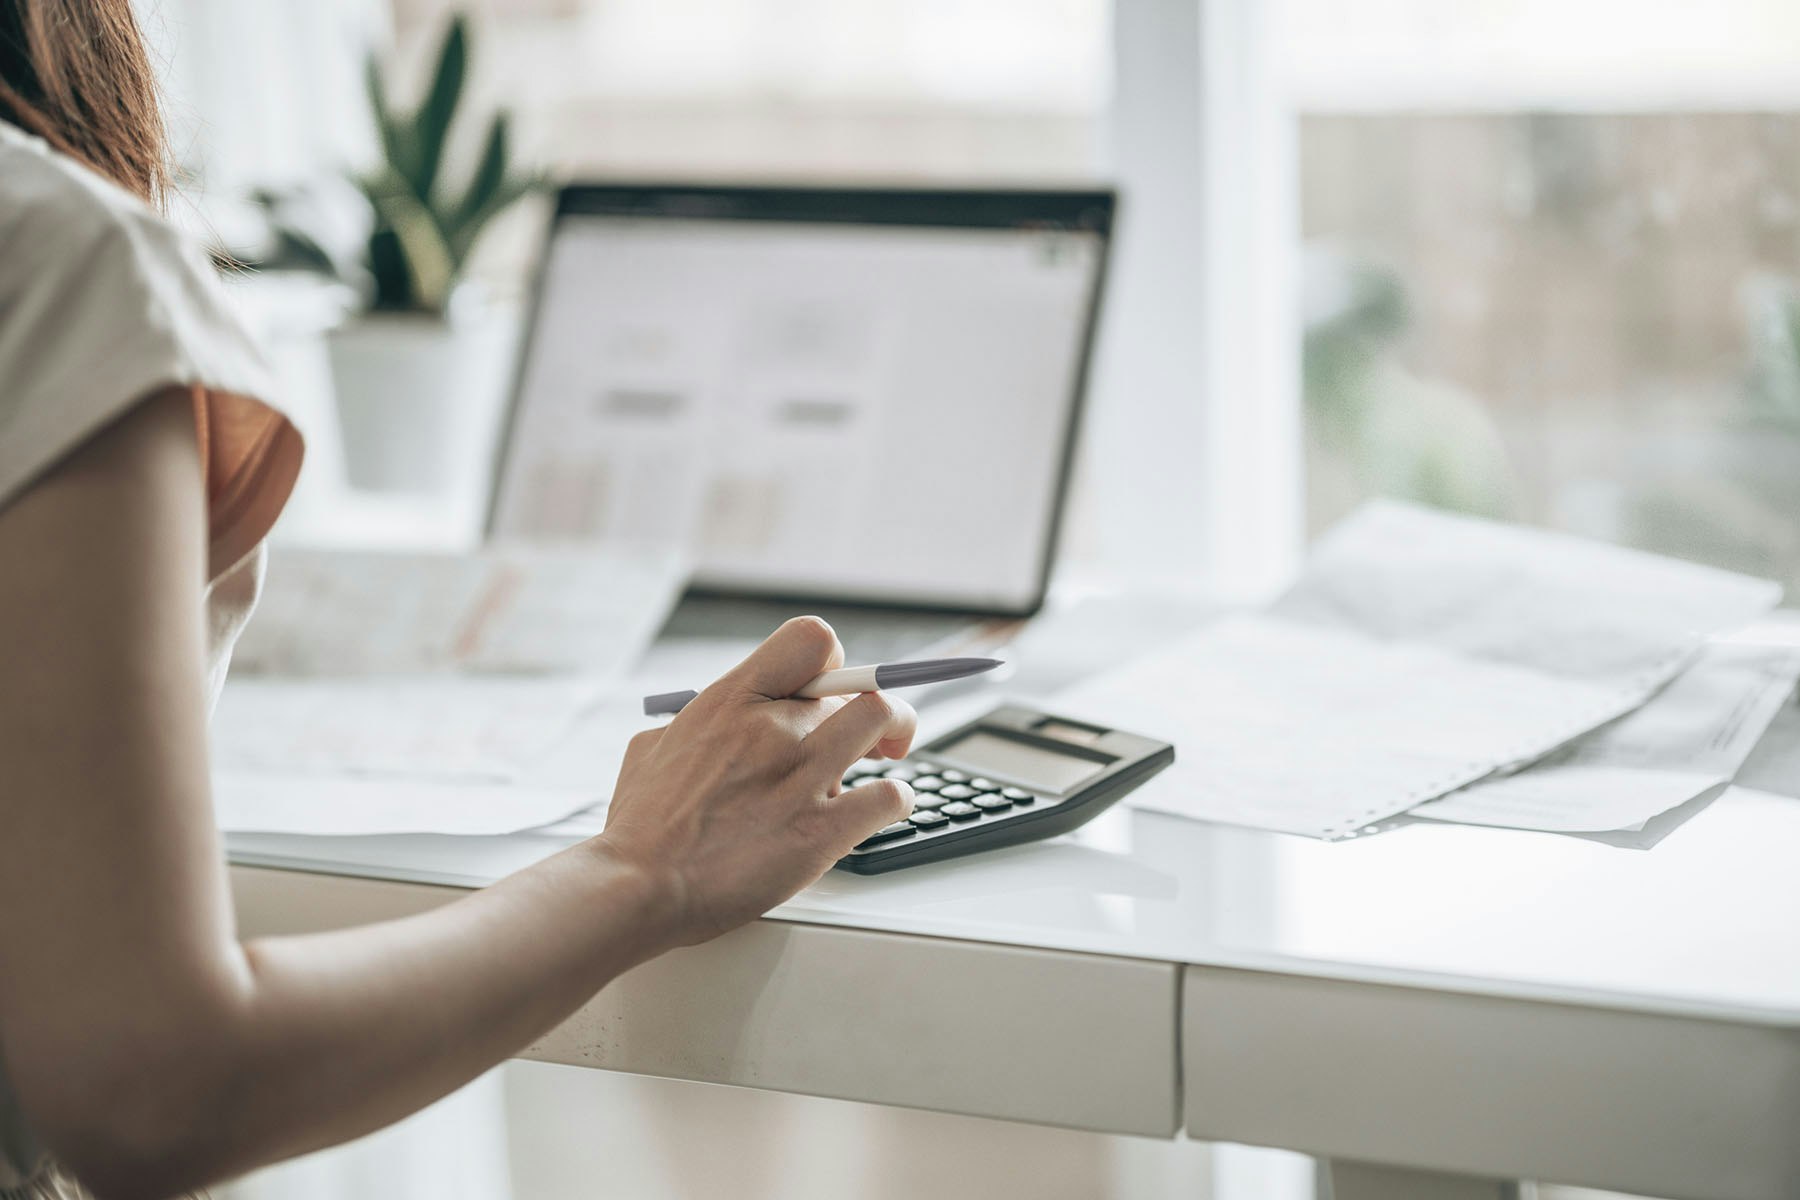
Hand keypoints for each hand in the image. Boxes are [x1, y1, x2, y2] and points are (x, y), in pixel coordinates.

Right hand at [596, 617, 916, 944]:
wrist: (638, 888)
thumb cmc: (641, 828)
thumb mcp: (652, 747)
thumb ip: (695, 723)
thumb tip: (715, 721)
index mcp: (730, 701)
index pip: (812, 639)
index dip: (832, 663)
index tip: (830, 690)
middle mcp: (771, 729)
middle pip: (855, 688)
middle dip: (860, 713)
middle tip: (861, 739)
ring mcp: (800, 778)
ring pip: (882, 719)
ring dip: (892, 736)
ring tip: (885, 757)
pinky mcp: (821, 831)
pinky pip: (891, 796)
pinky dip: (896, 799)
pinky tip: (881, 808)